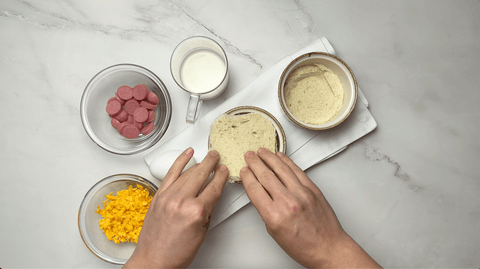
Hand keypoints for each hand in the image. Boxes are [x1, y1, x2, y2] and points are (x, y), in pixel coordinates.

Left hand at [124, 148, 228, 267]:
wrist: (154, 261)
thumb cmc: (176, 253)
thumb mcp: (201, 233)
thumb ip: (207, 211)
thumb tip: (211, 196)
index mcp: (196, 212)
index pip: (213, 188)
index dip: (221, 176)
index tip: (224, 170)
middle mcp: (181, 201)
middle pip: (201, 175)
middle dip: (211, 163)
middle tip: (217, 156)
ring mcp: (167, 197)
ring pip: (187, 172)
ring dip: (199, 162)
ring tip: (207, 156)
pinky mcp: (158, 196)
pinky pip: (170, 174)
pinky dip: (179, 162)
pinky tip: (186, 154)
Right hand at [240, 148, 380, 267]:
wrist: (327, 247)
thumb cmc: (302, 245)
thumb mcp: (274, 231)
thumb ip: (266, 210)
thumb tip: (260, 192)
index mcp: (274, 216)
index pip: (255, 189)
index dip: (247, 176)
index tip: (244, 170)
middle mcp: (288, 202)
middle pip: (266, 176)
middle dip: (255, 163)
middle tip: (249, 155)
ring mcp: (302, 194)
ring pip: (281, 169)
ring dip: (269, 157)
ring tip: (262, 151)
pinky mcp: (312, 189)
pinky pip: (297, 170)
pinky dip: (287, 161)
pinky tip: (280, 156)